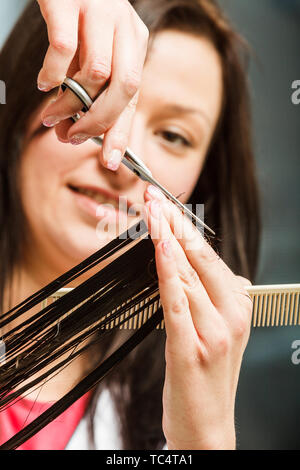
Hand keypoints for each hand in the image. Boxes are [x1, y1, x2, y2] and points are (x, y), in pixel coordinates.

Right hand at [37, 0, 148, 169]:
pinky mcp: (70, 1)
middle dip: (98, 122)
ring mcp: (99, 11)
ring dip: (71, 104)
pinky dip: (52, 74)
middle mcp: (124, 27)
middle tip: (73, 137)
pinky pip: (63, 49)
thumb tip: (75, 131)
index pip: (133, 97)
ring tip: (53, 114)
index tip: (110, 161)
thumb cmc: (76, 17)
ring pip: (95, 73)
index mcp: (134, 42)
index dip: (121, 132)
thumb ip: (90, 89)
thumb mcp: (93, 52)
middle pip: (124, 88)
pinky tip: (44, 82)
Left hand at [143, 185, 252, 449]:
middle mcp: (231, 315)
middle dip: (174, 222)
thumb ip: (214, 300)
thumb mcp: (219, 335)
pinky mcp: (191, 349)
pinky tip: (159, 251)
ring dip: (167, 240)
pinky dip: (168, 274)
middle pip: (199, 258)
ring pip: (188, 274)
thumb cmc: (207, 381)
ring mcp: (213, 332)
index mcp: (237, 307)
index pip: (209, 256)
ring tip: (151, 212)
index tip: (166, 203)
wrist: (208, 430)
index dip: (185, 227)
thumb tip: (211, 273)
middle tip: (154, 196)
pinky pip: (177, 303)